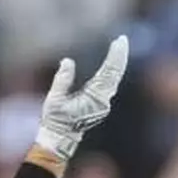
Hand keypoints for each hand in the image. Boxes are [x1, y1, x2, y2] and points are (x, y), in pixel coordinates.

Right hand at [35, 36, 128, 161]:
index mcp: (94, 98)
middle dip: (119, 56)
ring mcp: (103, 103)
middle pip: (115, 74)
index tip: (119, 42)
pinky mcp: (100, 103)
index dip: (115, 56)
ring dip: (117, 62)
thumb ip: (62, 80)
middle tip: (122, 39)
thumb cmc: (55, 119)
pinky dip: (112, 71)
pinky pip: (110, 83)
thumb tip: (68, 61)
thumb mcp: (54, 99)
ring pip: (114, 79)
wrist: (61, 138)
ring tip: (119, 46)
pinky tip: (113, 62)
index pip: (108, 73)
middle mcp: (103, 101)